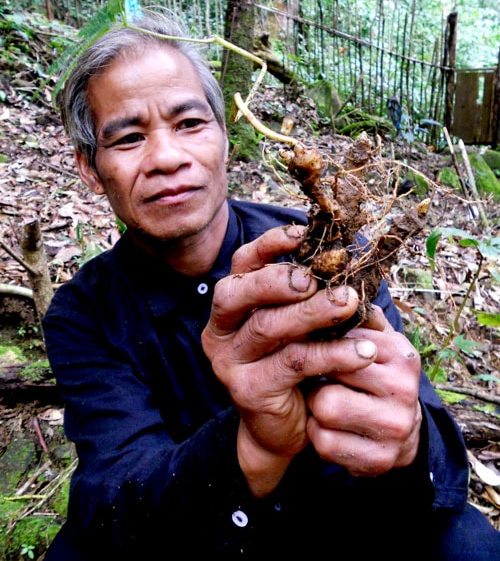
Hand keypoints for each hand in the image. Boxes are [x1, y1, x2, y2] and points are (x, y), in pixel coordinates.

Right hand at [202, 225, 374, 494]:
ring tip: (350, 303)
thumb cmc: (294, 366)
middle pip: (238, 292)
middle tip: (317, 277)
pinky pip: (292, 363)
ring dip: (313, 312)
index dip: (269, 245)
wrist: (283, 428)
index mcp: (230, 307)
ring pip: (268, 326)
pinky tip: (362, 351)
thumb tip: (344, 257)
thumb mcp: (298, 326)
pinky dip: (331, 353)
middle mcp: (220, 331)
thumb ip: (307, 296)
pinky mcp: (247, 390)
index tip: (304, 234)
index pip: (240, 265)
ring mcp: (229, 362)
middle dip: (279, 279)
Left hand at [305, 305, 421, 475]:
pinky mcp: (379, 460)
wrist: (399, 430)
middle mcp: (405, 390)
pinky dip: (317, 434)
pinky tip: (329, 427)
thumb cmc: (373, 374)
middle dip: (315, 373)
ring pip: (324, 408)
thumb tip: (328, 285)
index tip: (302, 340)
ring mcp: (395, 428)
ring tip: (323, 400)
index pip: (342, 337)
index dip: (316, 340)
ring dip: (314, 406)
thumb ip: (354, 315)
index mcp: (401, 353)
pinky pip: (324, 443)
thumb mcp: (372, 340)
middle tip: (313, 373)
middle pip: (330, 371)